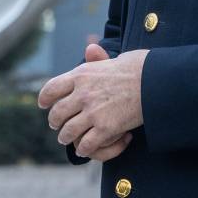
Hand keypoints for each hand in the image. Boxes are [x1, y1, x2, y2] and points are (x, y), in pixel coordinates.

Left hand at [38, 44, 147, 159]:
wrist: (154, 81)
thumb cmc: (137, 68)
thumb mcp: (113, 59)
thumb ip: (98, 59)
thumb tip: (90, 49)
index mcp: (81, 75)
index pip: (52, 89)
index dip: (45, 99)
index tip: (43, 105)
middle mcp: (82, 93)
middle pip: (57, 113)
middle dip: (55, 122)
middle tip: (57, 126)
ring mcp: (93, 112)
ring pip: (68, 131)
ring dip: (66, 137)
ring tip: (67, 139)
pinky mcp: (106, 128)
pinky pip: (86, 144)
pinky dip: (84, 148)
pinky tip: (85, 148)